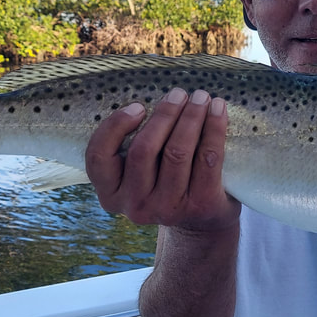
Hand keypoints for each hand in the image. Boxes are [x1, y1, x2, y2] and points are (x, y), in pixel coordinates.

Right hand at [84, 87, 240, 232]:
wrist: (200, 222)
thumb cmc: (164, 182)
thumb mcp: (138, 172)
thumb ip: (134, 144)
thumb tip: (155, 98)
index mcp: (111, 193)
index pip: (98, 156)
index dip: (115, 126)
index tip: (138, 107)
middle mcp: (135, 205)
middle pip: (144, 149)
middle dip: (164, 114)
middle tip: (179, 94)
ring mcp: (168, 209)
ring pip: (177, 152)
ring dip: (191, 117)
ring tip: (200, 97)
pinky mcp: (201, 205)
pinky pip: (207, 158)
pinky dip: (214, 128)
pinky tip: (217, 110)